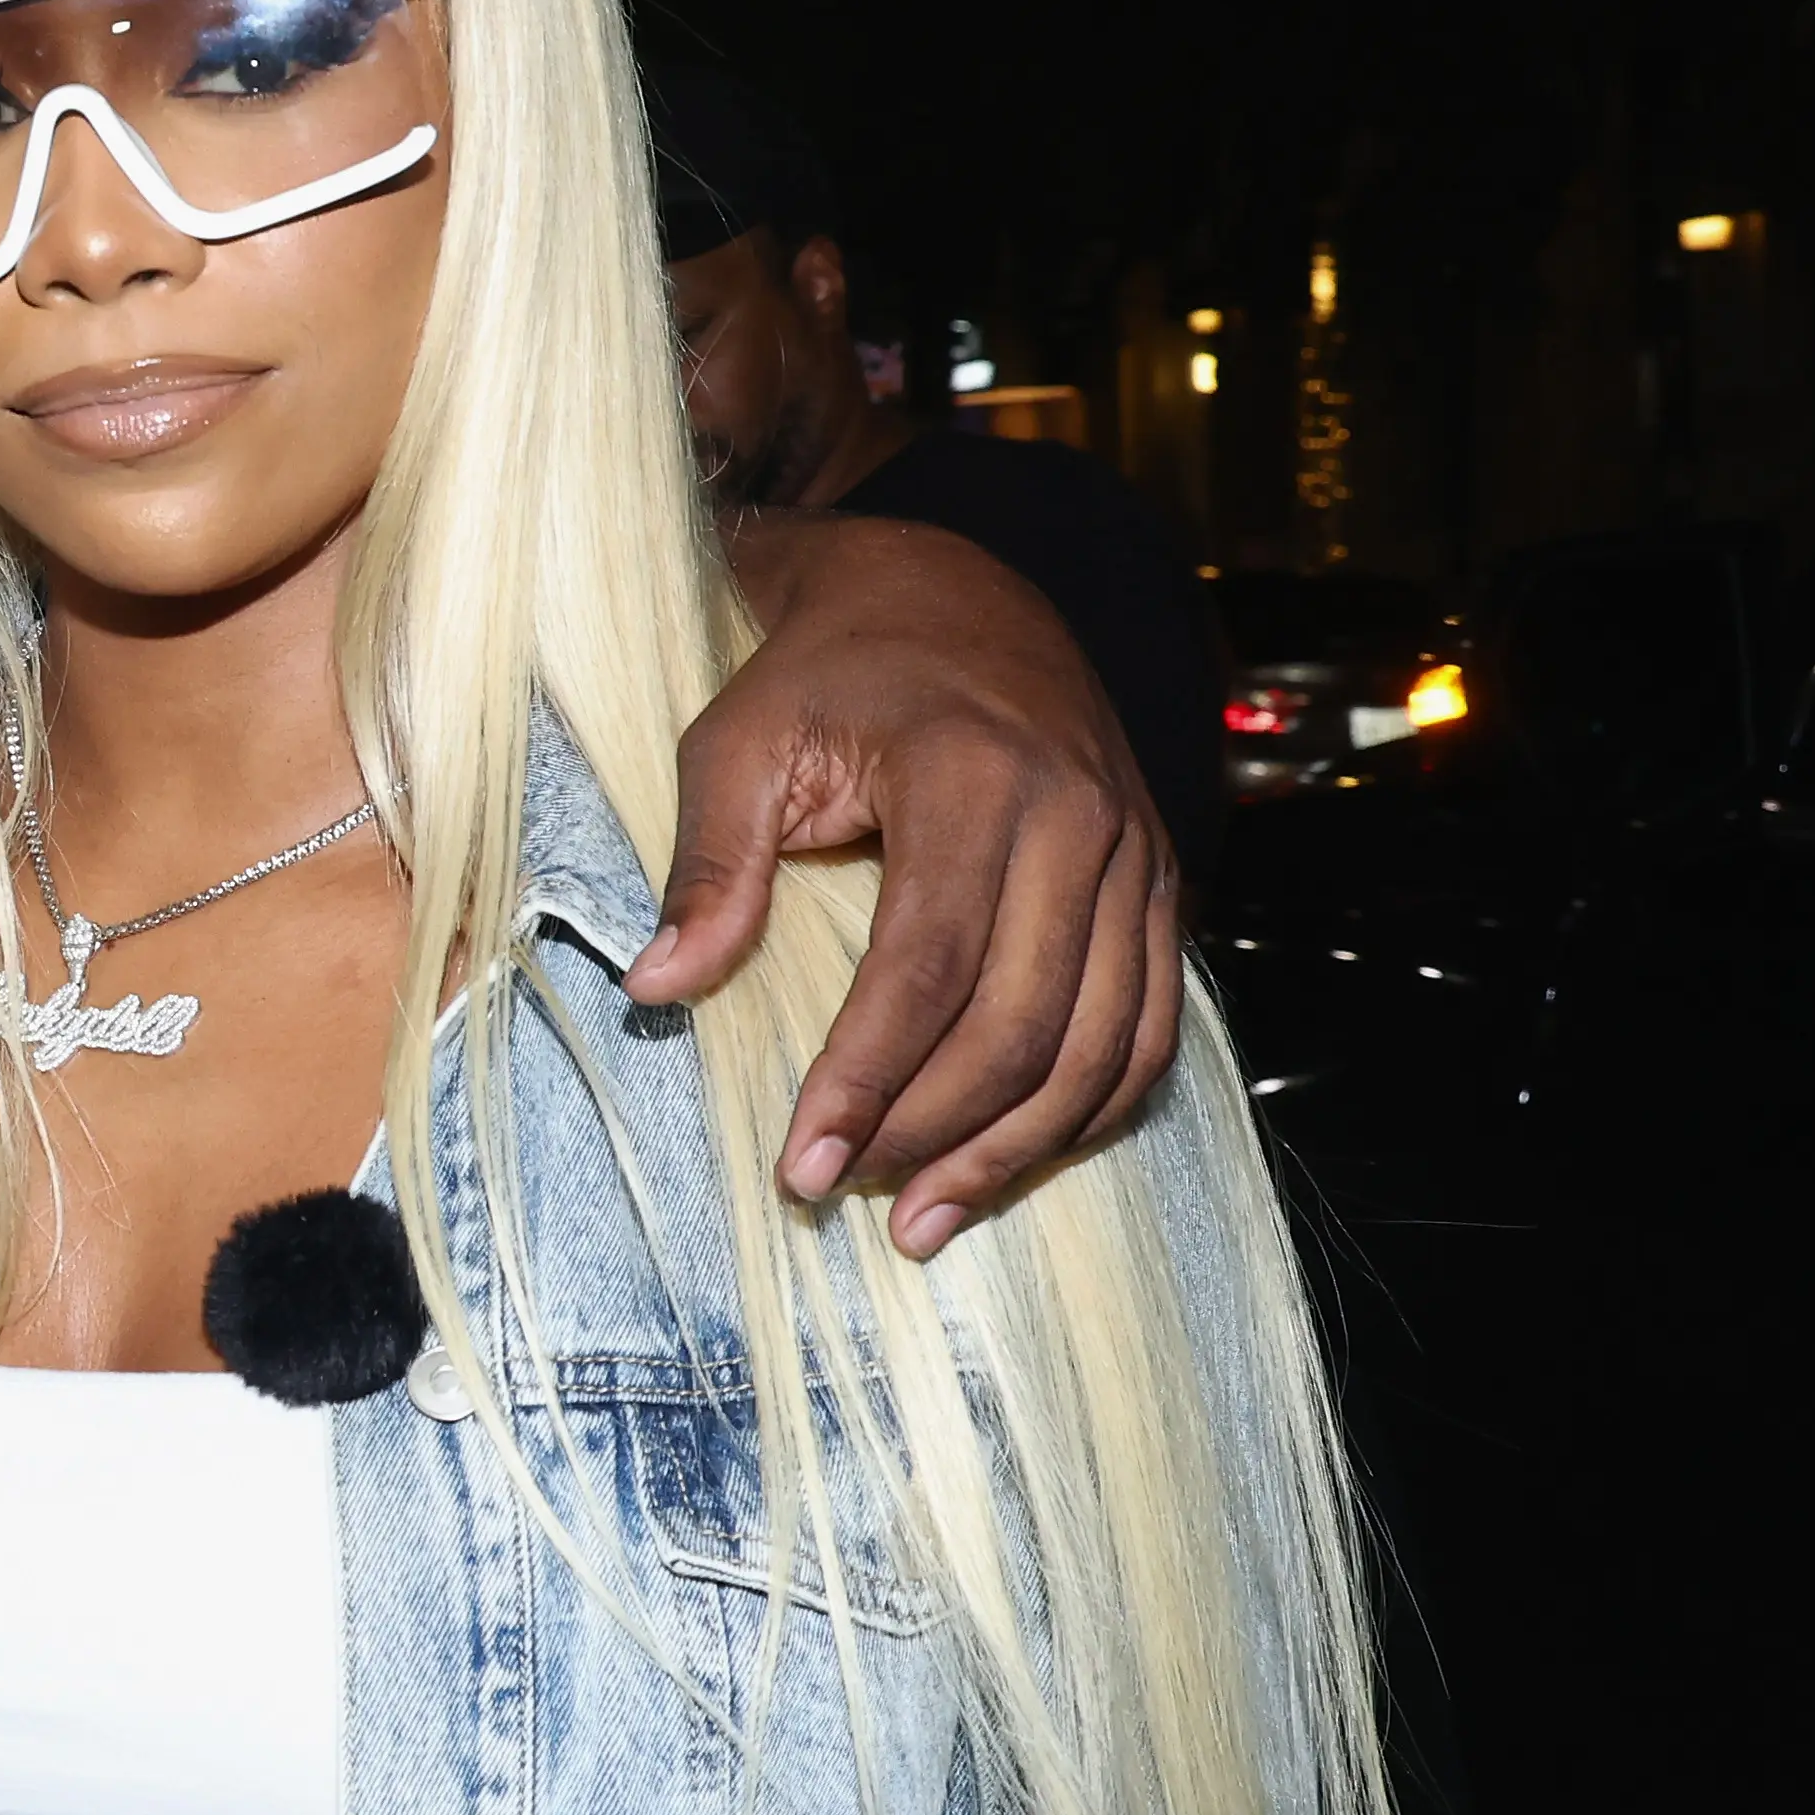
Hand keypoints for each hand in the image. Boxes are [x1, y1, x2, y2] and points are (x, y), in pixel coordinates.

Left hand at [642, 512, 1177, 1253]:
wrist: (955, 595)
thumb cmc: (829, 672)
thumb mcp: (740, 738)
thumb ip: (707, 863)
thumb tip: (655, 988)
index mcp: (975, 773)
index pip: (928, 965)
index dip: (867, 1079)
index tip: (803, 1165)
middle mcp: (1079, 816)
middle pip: (1022, 1024)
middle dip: (931, 1132)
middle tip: (842, 1195)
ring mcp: (1135, 855)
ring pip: (1098, 1046)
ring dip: (1013, 1151)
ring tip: (923, 1219)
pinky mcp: (1159, 886)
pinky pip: (1148, 1029)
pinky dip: (1087, 1112)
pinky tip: (1011, 1162)